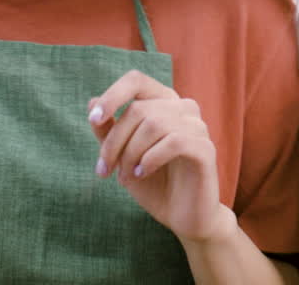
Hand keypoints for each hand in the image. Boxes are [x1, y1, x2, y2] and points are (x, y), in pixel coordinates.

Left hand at [88, 70, 230, 243]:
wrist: (183, 219)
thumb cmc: (155, 184)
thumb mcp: (122, 157)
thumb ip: (109, 131)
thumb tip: (92, 102)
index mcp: (164, 103)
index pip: (137, 80)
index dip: (113, 95)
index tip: (94, 120)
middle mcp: (184, 108)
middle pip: (139, 109)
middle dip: (114, 141)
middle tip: (104, 169)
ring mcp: (198, 127)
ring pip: (155, 123)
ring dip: (131, 153)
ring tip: (126, 176)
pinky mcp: (206, 149)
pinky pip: (175, 142)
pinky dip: (151, 158)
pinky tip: (143, 174)